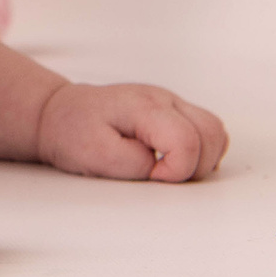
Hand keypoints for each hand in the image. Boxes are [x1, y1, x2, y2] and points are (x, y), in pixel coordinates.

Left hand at [36, 83, 226, 181]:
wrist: (60, 113)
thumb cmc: (73, 132)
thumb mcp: (92, 154)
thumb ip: (132, 163)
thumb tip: (161, 168)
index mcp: (143, 107)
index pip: (186, 140)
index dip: (175, 170)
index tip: (151, 177)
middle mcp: (163, 99)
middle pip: (211, 133)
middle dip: (194, 166)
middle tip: (160, 176)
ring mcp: (171, 102)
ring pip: (215, 131)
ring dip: (202, 158)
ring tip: (168, 170)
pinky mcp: (174, 111)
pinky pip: (206, 131)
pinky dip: (200, 151)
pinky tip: (173, 161)